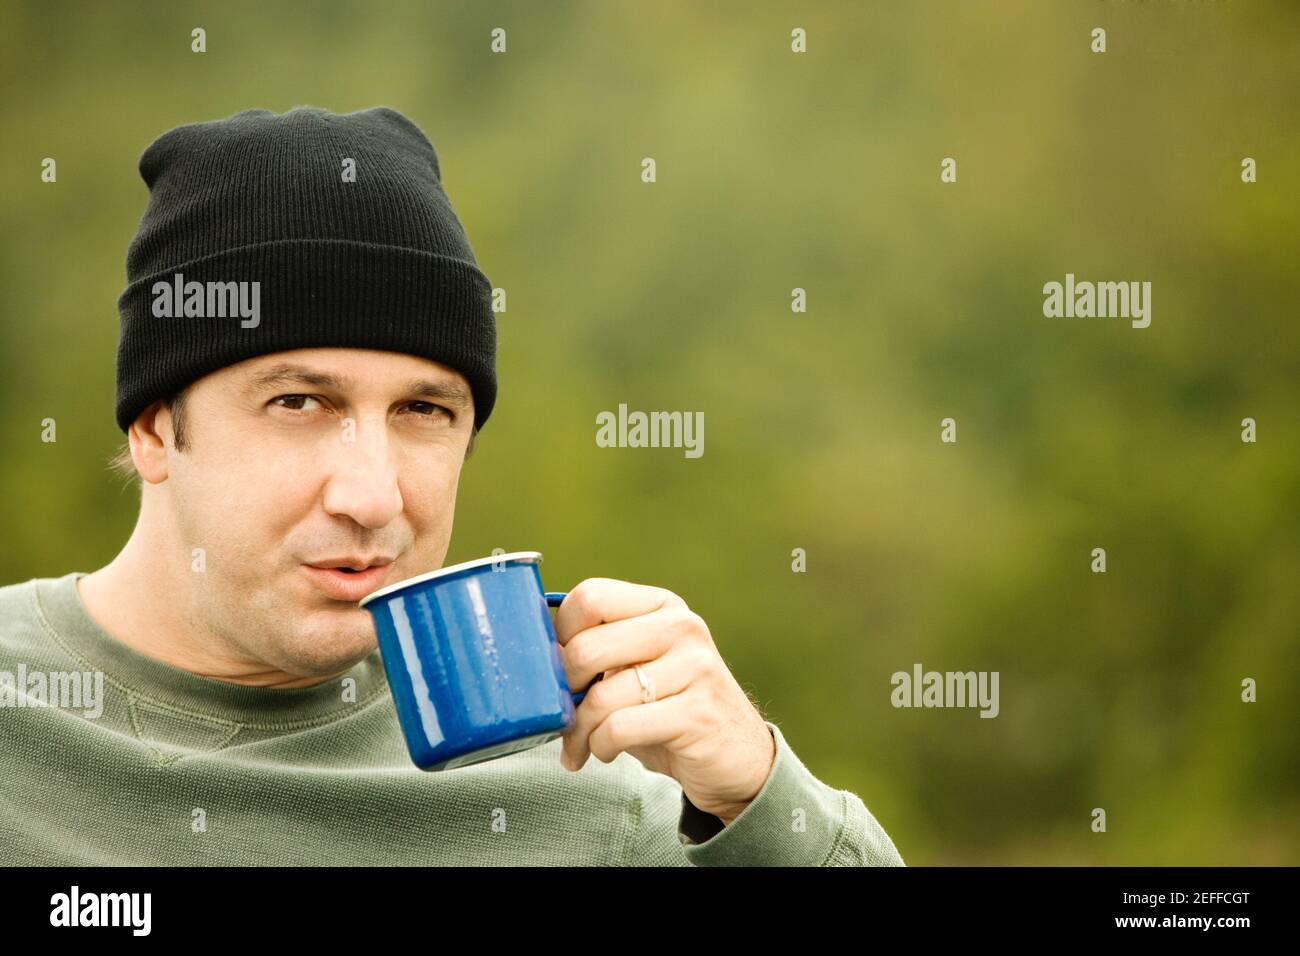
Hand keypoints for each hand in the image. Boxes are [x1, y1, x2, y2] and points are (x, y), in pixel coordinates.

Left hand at [553, 578, 776, 823]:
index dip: (558, 635)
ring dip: (579, 731)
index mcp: (661, 605)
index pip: (590, 597)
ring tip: (580, 746)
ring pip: (602, 696)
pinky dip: (600, 747)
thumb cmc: (669, 709)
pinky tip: (604, 753)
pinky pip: (621, 728)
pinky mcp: (698, 713)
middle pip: (587, 647)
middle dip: (561, 689)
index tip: (556, 669)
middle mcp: (682, 627)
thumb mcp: (636, 667)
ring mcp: (695, 667)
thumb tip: (531, 655)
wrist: (735, 757)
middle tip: (561, 715)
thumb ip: (597, 650)